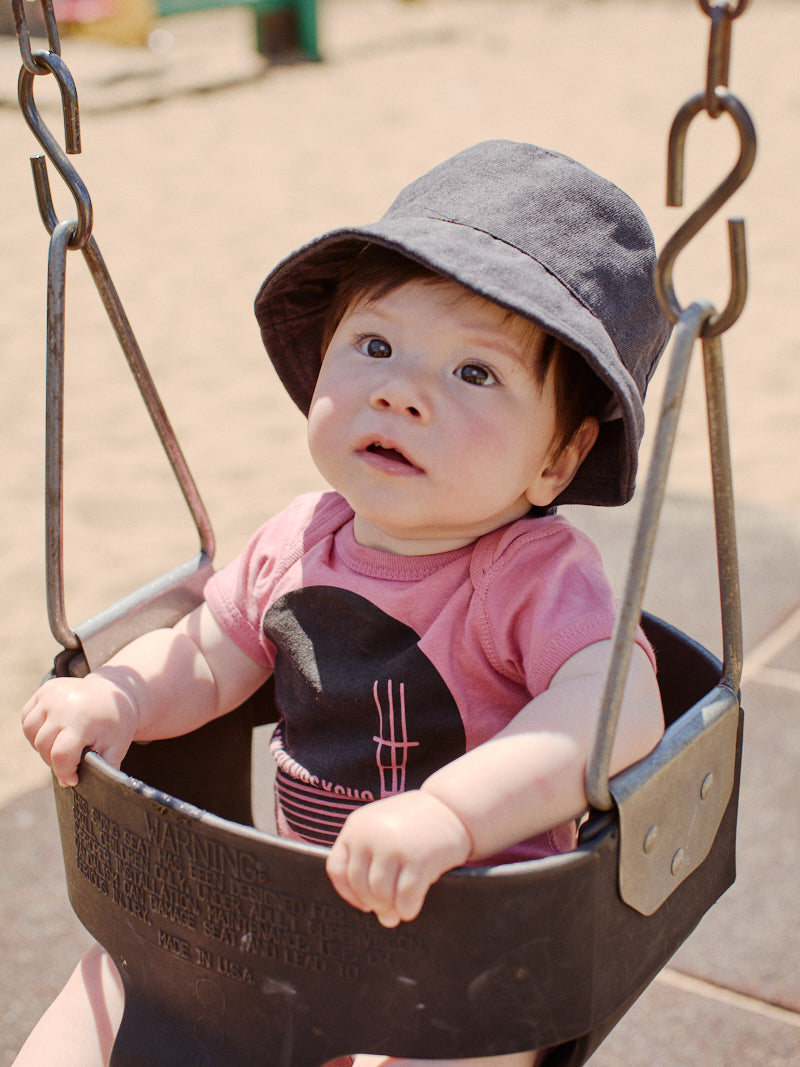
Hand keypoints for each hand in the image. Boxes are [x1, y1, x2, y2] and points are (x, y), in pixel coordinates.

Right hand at [21, 674, 138, 787]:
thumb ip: (105, 769)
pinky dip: (34, 729)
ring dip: (42, 745)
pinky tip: (52, 732)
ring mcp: (51, 696)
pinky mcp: (45, 690)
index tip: (73, 779)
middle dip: (55, 760)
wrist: (115, 692)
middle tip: (71, 762)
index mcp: (81, 720)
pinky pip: (28, 717)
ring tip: (61, 745)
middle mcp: (62, 706)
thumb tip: (100, 793)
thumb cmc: (116, 723)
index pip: (60, 755)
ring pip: (31, 732)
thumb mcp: (116, 747)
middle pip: (44, 746)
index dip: (64, 772)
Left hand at [326, 790, 472, 927]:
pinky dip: (407, 909)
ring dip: (390, 908)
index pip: (337, 868)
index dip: (347, 893)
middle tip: (387, 914)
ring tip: (398, 911)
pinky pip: (405, 897)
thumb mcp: (383, 830)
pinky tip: (411, 909)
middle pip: (359, 884)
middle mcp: (370, 833)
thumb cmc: (416, 825)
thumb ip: (372, 863)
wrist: (452, 806)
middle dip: (373, 904)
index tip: (363, 903)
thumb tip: (379, 915)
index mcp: (356, 825)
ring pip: (380, 893)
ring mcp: (393, 845)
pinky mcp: (418, 857)